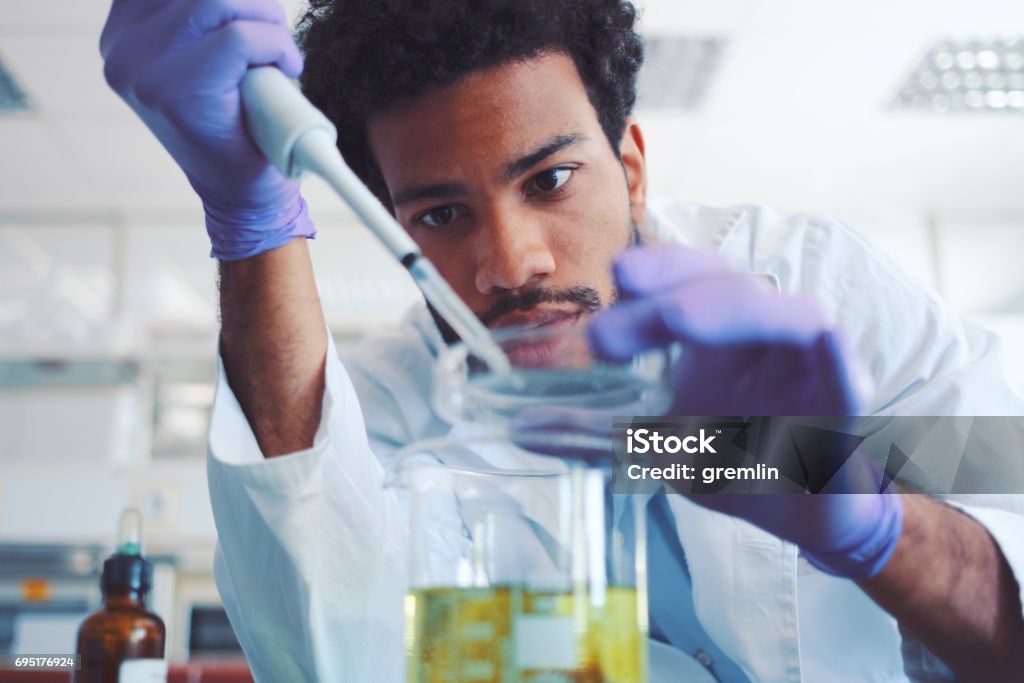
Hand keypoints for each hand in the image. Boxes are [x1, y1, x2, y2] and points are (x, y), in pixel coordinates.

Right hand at [100, 0, 312, 259]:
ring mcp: (143, 70)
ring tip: (281, 56)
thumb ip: (207, 18)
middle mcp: (124, 48)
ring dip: (268, 23)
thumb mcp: (210, 56)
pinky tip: (288, 69)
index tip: (251, 16)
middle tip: (276, 39)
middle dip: (253, 4)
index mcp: (125, 33)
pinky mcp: (177, 92)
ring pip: (220, 2)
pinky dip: (276, 46)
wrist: (244, 197)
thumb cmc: (240, 124)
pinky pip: (240, 38)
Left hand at [585, 245, 901, 578]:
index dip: (659, 270)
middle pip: (727, 284)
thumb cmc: (736, 463)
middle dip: (671, 290)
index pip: (689, 281)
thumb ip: (593, 436)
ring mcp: (804, 361)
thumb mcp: (656, 447)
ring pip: (783, 312)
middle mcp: (760, 335)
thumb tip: (521, 428)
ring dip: (729, 310)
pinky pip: (841, 365)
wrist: (804, 515)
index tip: (615, 277)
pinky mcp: (844, 396)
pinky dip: (829, 353)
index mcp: (716, 336)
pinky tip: (819, 343)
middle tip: (613, 327)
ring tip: (678, 320)